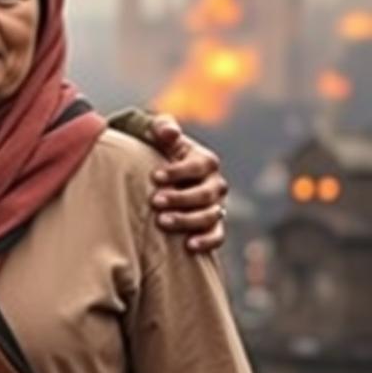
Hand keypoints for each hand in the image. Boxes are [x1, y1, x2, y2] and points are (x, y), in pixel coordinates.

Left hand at [147, 114, 227, 252]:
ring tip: (162, 222)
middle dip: (180, 198)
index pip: (199, 166)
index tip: (154, 177)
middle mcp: (215, 184)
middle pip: (206, 193)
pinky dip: (207, 241)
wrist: (155, 175)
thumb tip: (170, 132)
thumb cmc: (155, 149)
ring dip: (187, 220)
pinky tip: (189, 245)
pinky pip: (217, 236)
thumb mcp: (155, 133)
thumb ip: (162, 127)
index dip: (178, 171)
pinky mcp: (212, 226)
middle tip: (155, 201)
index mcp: (205, 160)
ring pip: (210, 216)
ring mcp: (216, 206)